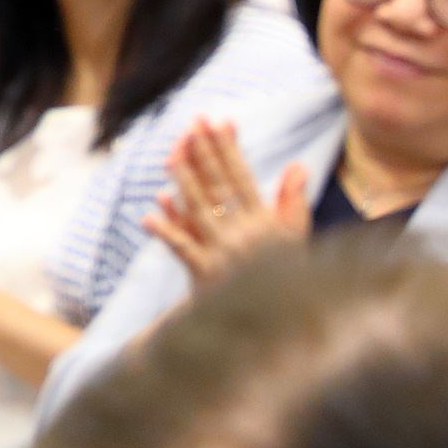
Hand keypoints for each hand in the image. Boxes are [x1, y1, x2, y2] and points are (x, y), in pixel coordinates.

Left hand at [144, 117, 311, 287]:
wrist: (275, 326)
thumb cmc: (285, 277)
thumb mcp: (295, 239)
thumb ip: (292, 201)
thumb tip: (298, 166)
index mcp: (264, 223)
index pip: (242, 178)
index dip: (229, 148)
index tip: (218, 121)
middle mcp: (244, 235)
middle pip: (219, 187)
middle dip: (205, 153)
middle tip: (192, 123)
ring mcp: (223, 254)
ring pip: (200, 211)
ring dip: (184, 182)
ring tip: (170, 156)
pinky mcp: (206, 276)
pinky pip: (184, 249)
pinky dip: (168, 231)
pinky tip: (149, 215)